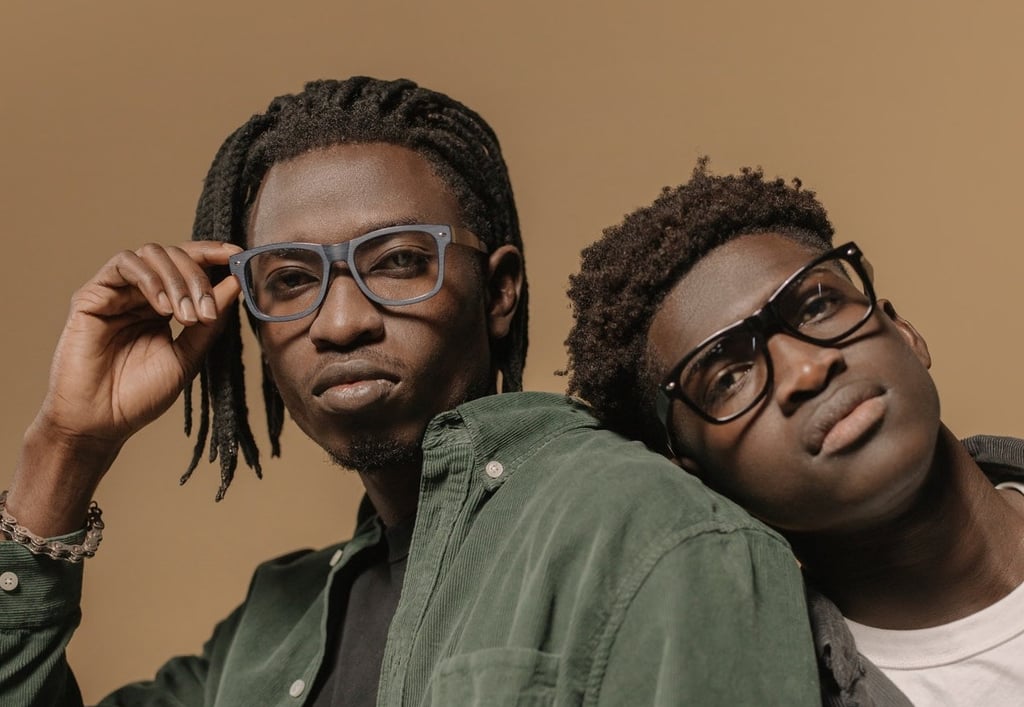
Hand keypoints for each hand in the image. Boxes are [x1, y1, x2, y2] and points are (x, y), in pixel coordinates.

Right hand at [7, 241, 241, 534]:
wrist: (101, 422)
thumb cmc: (141, 395)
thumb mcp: (188, 356)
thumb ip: (211, 321)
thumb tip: (237, 283)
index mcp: (164, 306)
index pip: (190, 265)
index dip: (215, 254)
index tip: (239, 255)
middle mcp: (140, 294)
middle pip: (175, 255)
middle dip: (199, 278)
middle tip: (206, 310)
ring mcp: (116, 292)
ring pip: (152, 254)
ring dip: (178, 279)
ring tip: (186, 316)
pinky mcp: (92, 295)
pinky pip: (123, 264)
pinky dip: (150, 278)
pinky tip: (161, 307)